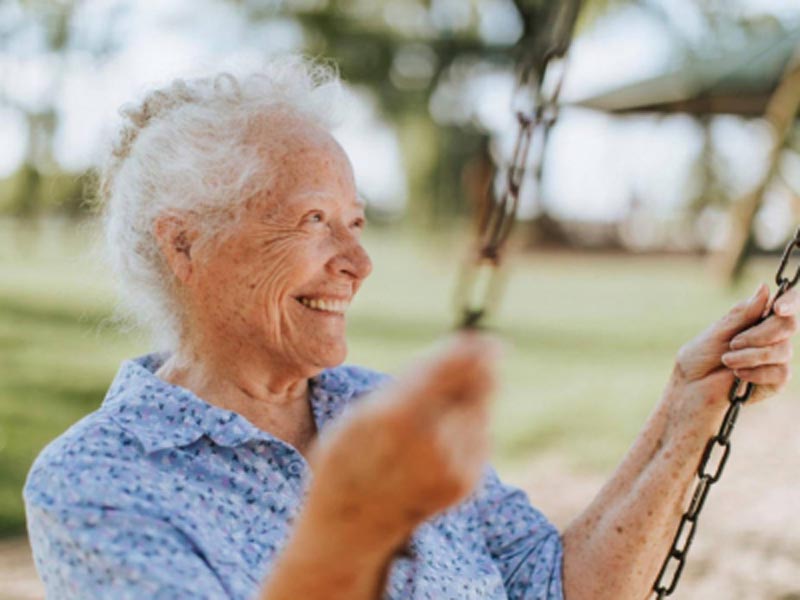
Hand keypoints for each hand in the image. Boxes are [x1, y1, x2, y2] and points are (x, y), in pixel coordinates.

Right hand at [302, 333, 499, 555]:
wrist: (352, 527)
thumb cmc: (350, 456)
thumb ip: (412, 382)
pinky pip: (479, 436)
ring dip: (468, 398)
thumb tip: (462, 347)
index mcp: (396, 418)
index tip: (485, 337)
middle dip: (477, 368)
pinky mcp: (468, 482)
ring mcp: (454, 467)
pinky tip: (438, 439)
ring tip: (432, 414)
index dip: (472, 350)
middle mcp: (432, 442)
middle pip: (478, 386)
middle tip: (470, 359)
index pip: (451, 370)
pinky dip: (466, 427)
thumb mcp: (363, 411)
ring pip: (480, 408)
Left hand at [667, 283, 798, 441]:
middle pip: (787, 325)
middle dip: (761, 334)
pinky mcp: (776, 380)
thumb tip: (764, 288)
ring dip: (751, 355)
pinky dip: (755, 372)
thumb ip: (743, 314)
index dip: (790, 302)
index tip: (778, 308)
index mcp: (756, 319)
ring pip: (782, 350)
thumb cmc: (700, 357)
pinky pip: (780, 372)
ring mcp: (775, 358)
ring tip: (727, 360)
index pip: (785, 305)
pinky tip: (738, 375)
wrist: (692, 388)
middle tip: (734, 343)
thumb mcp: (718, 331)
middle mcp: (770, 336)